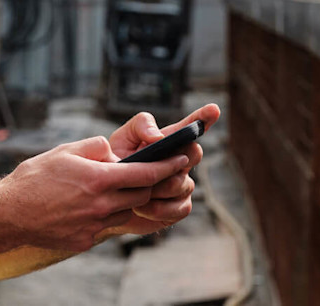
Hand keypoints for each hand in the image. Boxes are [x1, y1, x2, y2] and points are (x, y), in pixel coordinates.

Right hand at [0, 136, 188, 252]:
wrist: (8, 214)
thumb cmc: (34, 178)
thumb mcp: (65, 151)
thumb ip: (95, 147)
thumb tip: (113, 151)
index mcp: (98, 180)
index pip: (145, 173)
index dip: (167, 166)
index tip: (181, 160)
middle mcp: (100, 205)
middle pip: (141, 196)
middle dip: (149, 184)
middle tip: (151, 173)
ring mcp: (93, 226)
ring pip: (125, 212)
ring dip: (127, 201)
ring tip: (113, 190)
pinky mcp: (85, 240)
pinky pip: (105, 226)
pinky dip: (105, 215)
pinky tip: (89, 207)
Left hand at [105, 103, 222, 235]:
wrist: (105, 200)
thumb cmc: (115, 164)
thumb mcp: (122, 138)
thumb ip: (141, 126)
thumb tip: (158, 136)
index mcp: (168, 140)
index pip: (191, 126)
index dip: (204, 118)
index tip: (214, 109)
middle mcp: (180, 161)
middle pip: (193, 153)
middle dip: (172, 160)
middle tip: (147, 168)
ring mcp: (182, 184)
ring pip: (181, 184)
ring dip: (155, 189)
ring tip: (134, 190)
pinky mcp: (179, 207)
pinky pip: (180, 207)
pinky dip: (157, 209)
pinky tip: (141, 207)